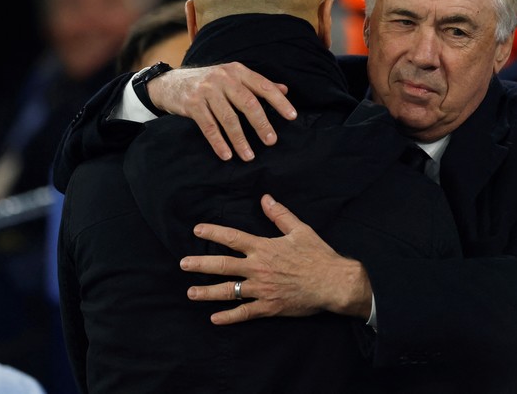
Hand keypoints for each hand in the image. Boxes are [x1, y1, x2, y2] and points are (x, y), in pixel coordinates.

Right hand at [147, 63, 296, 160]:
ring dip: (240, 140)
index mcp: (237, 71)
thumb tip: (285, 89)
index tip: (292, 116)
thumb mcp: (232, 76)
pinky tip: (227, 155)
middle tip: (271, 141)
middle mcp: (223, 78)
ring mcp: (207, 90)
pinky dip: (219, 142)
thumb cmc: (208, 82)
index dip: (279, 101)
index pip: (263, 86)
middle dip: (262, 124)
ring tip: (249, 156)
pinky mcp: (192, 104)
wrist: (169, 82)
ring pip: (229, 118)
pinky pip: (209, 126)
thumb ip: (257, 83)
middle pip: (248, 103)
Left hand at [180, 194, 372, 324]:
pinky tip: (214, 318)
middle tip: (183, 264)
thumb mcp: (300, 230)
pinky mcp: (269, 306)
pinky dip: (228, 317)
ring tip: (191, 292)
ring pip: (228, 291)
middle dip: (200, 264)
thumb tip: (265, 198)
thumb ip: (280, 215)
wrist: (333, 283)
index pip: (232, 238)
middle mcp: (258, 268)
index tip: (197, 230)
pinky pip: (244, 313)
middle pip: (222, 265)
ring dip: (207, 292)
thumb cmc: (318, 255)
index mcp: (264, 247)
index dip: (213, 233)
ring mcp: (261, 289)